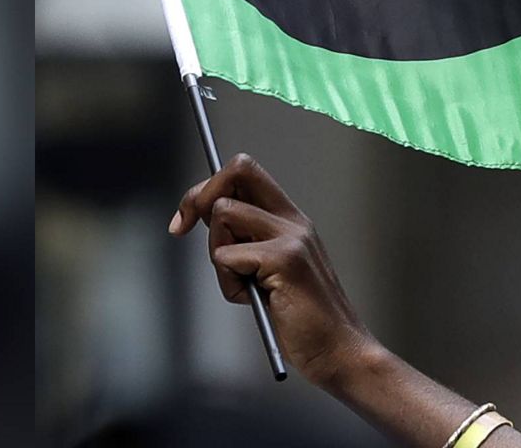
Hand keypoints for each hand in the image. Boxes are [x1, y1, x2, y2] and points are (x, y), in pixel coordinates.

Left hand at [169, 153, 378, 387]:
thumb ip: (247, 239)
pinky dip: (230, 285)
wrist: (337, 349)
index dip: (207, 187)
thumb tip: (204, 214)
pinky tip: (254, 299)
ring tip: (245, 284)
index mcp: (290, 219)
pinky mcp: (285, 260)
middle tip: (183, 228)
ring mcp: (291, 237)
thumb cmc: (302, 317)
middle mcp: (293, 220)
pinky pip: (226, 257)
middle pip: (237, 169)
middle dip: (199, 197)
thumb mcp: (270, 269)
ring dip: (218, 254)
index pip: (245, 170)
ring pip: (223, 214)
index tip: (187, 218)